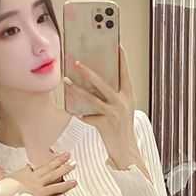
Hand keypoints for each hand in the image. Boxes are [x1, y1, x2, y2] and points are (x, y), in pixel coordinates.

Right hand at [0, 151, 75, 195]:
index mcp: (21, 174)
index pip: (31, 167)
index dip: (39, 164)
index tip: (44, 160)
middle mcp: (31, 177)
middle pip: (47, 167)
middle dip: (58, 160)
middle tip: (67, 155)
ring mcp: (37, 184)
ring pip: (54, 174)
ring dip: (65, 168)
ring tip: (74, 163)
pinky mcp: (41, 192)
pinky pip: (56, 188)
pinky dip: (65, 185)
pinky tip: (74, 182)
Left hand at [64, 42, 139, 167]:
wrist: (126, 150)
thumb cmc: (121, 127)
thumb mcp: (122, 108)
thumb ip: (112, 95)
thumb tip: (94, 81)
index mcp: (128, 95)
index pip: (125, 72)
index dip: (121, 58)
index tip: (116, 45)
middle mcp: (122, 102)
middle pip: (103, 83)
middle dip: (88, 71)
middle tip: (76, 61)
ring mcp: (114, 113)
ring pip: (92, 98)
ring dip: (76, 89)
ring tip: (66, 81)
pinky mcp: (105, 124)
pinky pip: (88, 116)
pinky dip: (81, 114)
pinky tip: (73, 112)